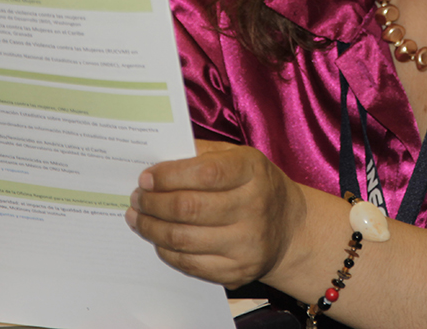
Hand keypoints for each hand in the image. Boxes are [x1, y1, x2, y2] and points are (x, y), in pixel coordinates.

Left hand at [126, 139, 305, 287]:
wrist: (289, 227)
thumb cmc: (255, 185)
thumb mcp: (239, 157)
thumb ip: (202, 154)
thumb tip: (158, 162)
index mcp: (253, 172)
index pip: (204, 173)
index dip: (169, 176)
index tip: (146, 178)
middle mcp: (254, 208)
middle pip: (188, 208)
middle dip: (153, 203)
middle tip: (137, 198)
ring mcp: (246, 244)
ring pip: (183, 239)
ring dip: (152, 228)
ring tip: (138, 217)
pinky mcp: (237, 271)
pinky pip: (189, 263)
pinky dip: (166, 250)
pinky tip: (157, 238)